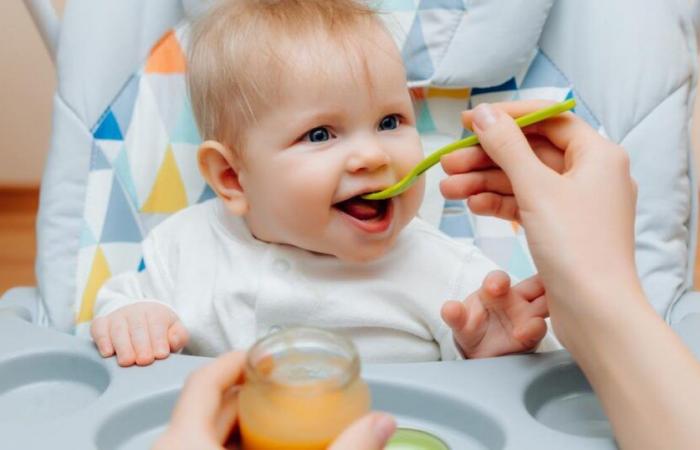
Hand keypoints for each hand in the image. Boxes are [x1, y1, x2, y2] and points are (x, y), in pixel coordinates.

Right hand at [90, 302, 188, 366]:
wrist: (139, 317)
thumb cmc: (158, 329)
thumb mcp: (173, 330)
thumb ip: (178, 336)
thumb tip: (172, 340)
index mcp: (155, 312)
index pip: (157, 324)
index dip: (158, 339)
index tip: (160, 355)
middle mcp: (135, 311)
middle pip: (137, 327)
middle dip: (141, 345)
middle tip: (144, 361)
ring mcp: (117, 316)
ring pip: (118, 329)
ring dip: (123, 346)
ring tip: (127, 361)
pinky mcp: (101, 323)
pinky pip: (99, 329)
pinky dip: (102, 340)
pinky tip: (107, 353)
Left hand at [154, 351, 396, 449]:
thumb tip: (379, 424)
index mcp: (184, 446)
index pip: (202, 383)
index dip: (233, 361)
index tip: (261, 355)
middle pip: (205, 408)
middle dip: (246, 394)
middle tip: (281, 388)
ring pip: (202, 437)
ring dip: (239, 426)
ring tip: (276, 423)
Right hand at [440, 101, 640, 348]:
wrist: (595, 311)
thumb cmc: (575, 245)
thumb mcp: (535, 188)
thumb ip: (506, 146)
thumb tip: (483, 113)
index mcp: (598, 155)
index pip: (548, 119)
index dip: (507, 117)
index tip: (469, 120)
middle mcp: (592, 174)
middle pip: (531, 152)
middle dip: (487, 158)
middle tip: (449, 162)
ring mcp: (577, 204)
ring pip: (525, 181)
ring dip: (486, 183)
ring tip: (448, 188)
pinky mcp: (564, 230)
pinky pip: (528, 206)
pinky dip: (501, 204)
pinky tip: (473, 205)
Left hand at [442, 271, 547, 357]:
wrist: (480, 353)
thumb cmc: (472, 327)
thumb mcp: (460, 323)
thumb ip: (454, 315)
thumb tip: (449, 308)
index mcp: (494, 290)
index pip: (499, 279)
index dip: (498, 280)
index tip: (493, 287)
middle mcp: (515, 299)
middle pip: (534, 284)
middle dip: (538, 281)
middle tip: (541, 281)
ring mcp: (527, 315)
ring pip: (544, 303)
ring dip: (545, 304)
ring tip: (532, 315)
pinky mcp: (533, 333)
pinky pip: (538, 327)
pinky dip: (533, 329)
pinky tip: (523, 334)